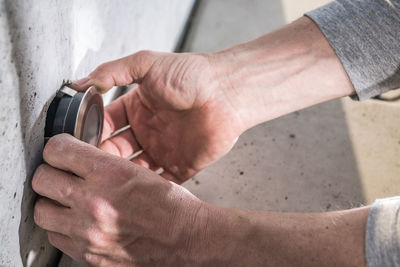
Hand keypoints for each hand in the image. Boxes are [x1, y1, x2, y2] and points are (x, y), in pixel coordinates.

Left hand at [32, 134, 214, 265]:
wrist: (185, 238)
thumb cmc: (169, 205)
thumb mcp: (137, 170)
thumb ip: (102, 163)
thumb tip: (75, 158)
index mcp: (110, 173)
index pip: (57, 150)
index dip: (56, 148)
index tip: (60, 151)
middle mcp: (94, 202)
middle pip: (41, 179)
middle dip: (49, 173)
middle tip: (60, 174)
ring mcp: (88, 232)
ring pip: (41, 210)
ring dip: (51, 202)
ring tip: (66, 200)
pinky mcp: (88, 254)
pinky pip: (55, 236)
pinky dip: (62, 227)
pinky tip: (78, 221)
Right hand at [71, 51, 244, 182]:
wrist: (227, 91)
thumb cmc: (191, 75)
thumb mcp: (147, 63)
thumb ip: (114, 71)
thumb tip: (82, 82)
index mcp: (138, 107)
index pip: (107, 124)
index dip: (92, 132)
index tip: (77, 143)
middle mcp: (149, 130)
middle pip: (117, 150)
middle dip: (103, 159)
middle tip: (89, 168)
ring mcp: (164, 150)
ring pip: (135, 170)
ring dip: (123, 177)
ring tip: (107, 185)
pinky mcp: (183, 166)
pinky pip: (162, 182)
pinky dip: (149, 189)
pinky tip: (135, 194)